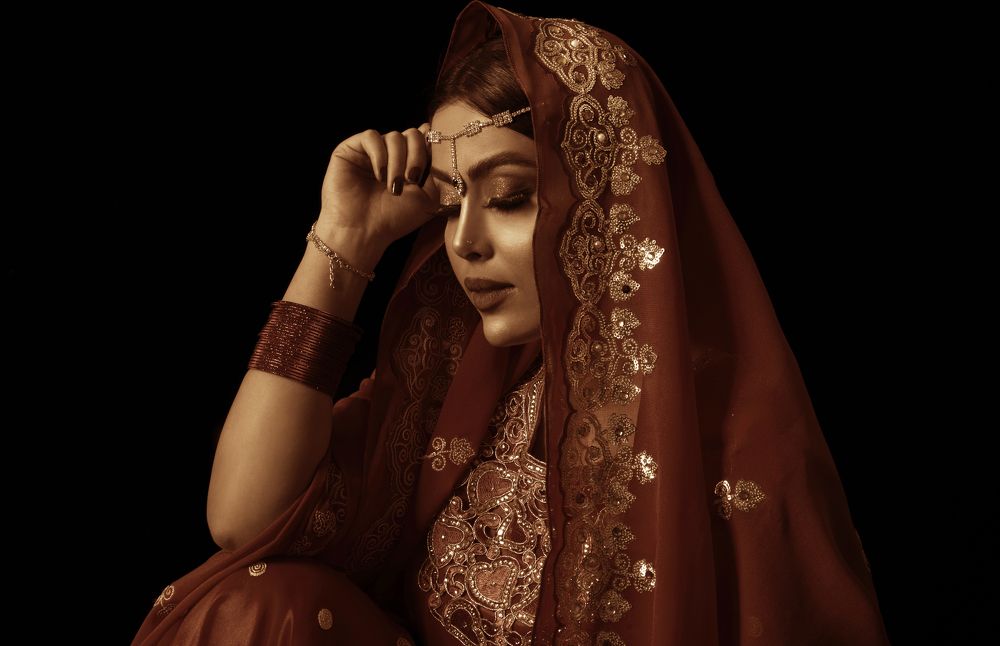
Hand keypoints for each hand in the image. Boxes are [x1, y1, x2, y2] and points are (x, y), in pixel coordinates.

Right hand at [316, 123, 441, 250]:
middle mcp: (391, 156)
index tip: (429, 166)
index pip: (424, 141)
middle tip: (411, 179)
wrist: (362, 232)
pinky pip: (371, 136)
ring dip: (398, 161)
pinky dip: (379, 155)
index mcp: (409, 164)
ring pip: (394, 136)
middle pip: (412, 135)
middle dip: (416, 156)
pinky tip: (379, 175)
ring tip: (393, 186)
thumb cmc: (394, 219)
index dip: (430, 148)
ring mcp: (372, 152)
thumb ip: (435, 168)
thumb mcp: (428, 197)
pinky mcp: (351, 150)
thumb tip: (431, 133)